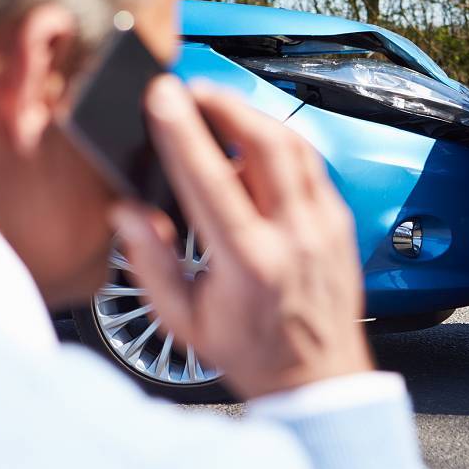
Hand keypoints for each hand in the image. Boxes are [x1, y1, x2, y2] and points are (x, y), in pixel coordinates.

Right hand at [110, 75, 372, 399]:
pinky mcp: (340, 221)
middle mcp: (294, 236)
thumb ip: (151, 263)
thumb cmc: (252, 352)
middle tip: (192, 90)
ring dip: (254, 116)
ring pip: (295, 145)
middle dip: (225, 103)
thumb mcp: (184, 321)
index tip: (162, 96)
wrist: (318, 377)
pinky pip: (311, 165)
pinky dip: (280, 143)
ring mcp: (325, 225)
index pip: (211, 178)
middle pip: (266, 143)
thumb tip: (127, 212)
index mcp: (249, 262)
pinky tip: (255, 145)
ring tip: (219, 108)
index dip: (183, 131)